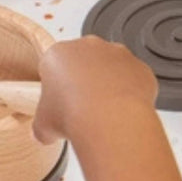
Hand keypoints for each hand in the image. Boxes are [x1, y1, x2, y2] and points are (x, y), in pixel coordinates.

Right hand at [33, 36, 157, 144]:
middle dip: (82, 80)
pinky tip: (122, 110)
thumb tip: (44, 133)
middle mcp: (88, 47)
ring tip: (103, 111)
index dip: (56, 86)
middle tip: (80, 107)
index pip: (53, 66)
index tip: (60, 101)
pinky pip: (133, 78)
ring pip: (110, 67)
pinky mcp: (139, 66)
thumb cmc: (75, 114)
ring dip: (107, 83)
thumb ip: (42, 125)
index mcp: (58, 54)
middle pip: (83, 61)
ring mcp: (116, 54)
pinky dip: (130, 91)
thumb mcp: (43, 126)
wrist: (109, 120)